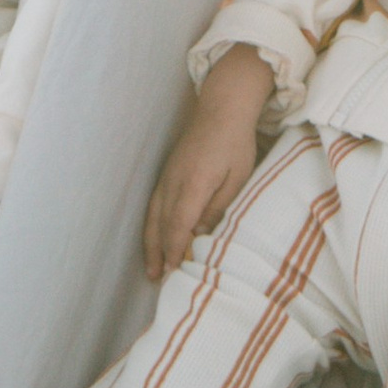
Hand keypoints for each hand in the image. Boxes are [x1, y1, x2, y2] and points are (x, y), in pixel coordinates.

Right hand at [144, 44, 273, 278]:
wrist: (222, 108)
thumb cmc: (235, 144)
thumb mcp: (236, 179)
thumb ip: (218, 207)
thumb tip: (200, 234)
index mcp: (193, 184)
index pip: (178, 225)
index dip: (174, 250)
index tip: (174, 272)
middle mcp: (173, 182)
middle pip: (161, 224)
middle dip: (158, 253)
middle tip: (157, 279)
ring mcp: (167, 176)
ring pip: (153, 215)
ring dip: (151, 243)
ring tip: (151, 267)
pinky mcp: (168, 172)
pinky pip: (154, 204)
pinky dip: (152, 225)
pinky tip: (153, 236)